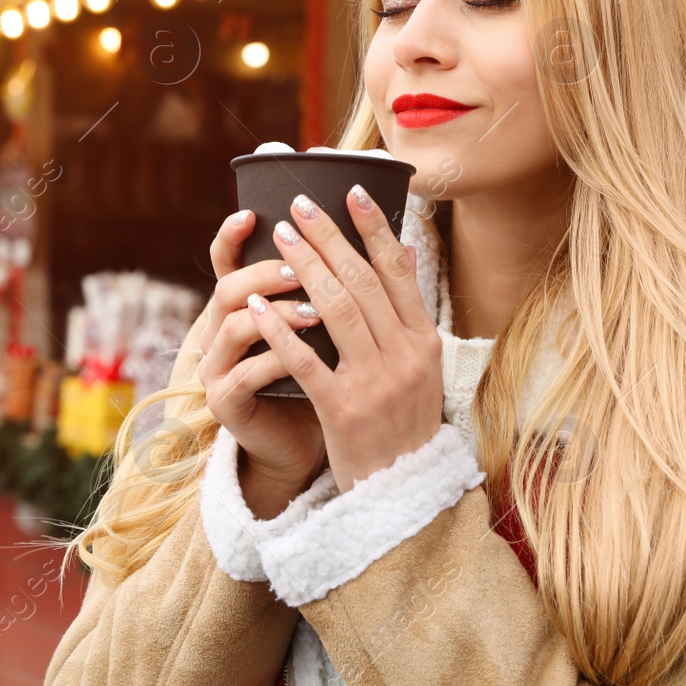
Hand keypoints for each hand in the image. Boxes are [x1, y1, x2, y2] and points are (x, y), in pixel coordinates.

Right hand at [197, 210, 328, 516]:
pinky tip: (308, 346)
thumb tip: (405, 247)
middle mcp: (221, 332)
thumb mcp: (342, 334)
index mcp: (245, 307)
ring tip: (316, 307)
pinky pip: (249, 373)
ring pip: (234, 325)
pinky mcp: (227, 402)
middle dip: (271, 267)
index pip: (226, 260)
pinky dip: (280, 356)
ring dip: (279, 312)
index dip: (232, 235)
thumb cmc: (330, 385)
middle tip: (303, 251)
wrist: (307, 449)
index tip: (257, 212)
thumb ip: (355, 292)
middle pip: (231, 284)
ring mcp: (219, 368)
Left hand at [245, 185, 442, 491]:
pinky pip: (307, 359)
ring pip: (336, 311)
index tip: (350, 191)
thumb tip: (407, 251)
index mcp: (425, 342)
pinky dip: (282, 328)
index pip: (398, 272)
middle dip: (329, 238)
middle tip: (300, 205)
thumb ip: (410, 313)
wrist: (403, 494)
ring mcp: (375, 383)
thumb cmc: (404, 425)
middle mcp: (405, 357)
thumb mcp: (422, 368)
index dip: (373, 228)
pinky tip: (260, 304)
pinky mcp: (343, 410)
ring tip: (281, 237)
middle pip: (362, 282)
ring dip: (306, 268)